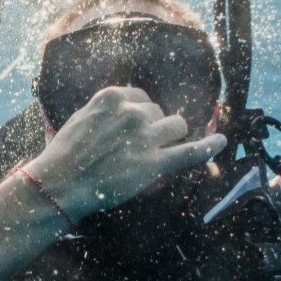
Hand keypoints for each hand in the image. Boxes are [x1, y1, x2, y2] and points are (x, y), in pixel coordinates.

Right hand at [26, 88, 226, 218]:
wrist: (59, 183)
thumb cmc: (64, 155)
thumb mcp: (81, 119)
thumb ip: (105, 112)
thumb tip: (122, 111)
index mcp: (113, 97)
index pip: (142, 97)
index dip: (141, 114)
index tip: (136, 126)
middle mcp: (133, 112)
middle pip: (159, 113)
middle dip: (153, 127)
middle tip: (135, 147)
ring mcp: (146, 138)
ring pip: (177, 127)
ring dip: (171, 137)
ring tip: (158, 150)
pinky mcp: (154, 164)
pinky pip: (190, 152)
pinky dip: (209, 147)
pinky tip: (221, 142)